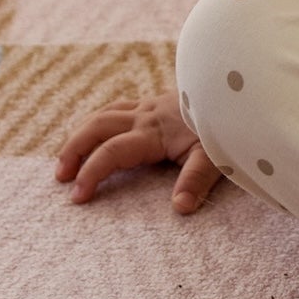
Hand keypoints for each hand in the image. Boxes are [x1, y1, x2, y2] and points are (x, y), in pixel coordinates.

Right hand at [54, 89, 223, 213]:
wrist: (237, 91)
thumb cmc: (228, 127)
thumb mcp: (218, 156)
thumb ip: (197, 180)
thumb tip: (180, 207)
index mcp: (155, 131)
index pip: (113, 151)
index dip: (92, 172)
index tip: (77, 196)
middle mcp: (146, 115)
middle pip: (97, 127)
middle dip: (74, 151)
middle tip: (60, 178)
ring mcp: (149, 106)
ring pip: (103, 113)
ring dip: (80, 135)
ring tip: (65, 159)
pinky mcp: (155, 102)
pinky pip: (117, 107)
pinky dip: (98, 120)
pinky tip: (92, 132)